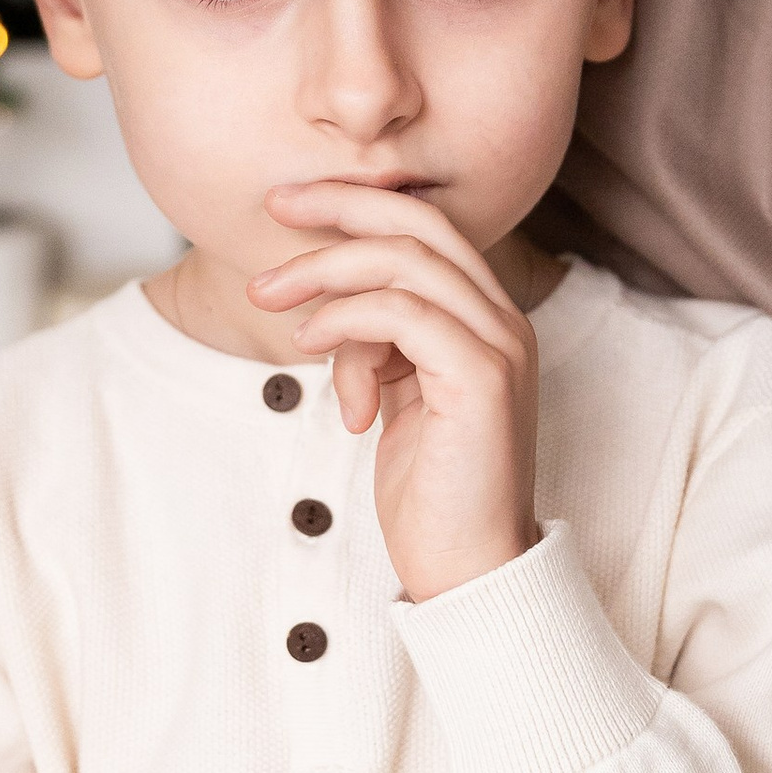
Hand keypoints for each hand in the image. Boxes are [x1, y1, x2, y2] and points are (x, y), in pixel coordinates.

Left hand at [251, 182, 539, 602]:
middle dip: (340, 205)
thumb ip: (382, 348)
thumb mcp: (397, 401)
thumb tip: (330, 310)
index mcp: (487, 320)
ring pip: (405, 262)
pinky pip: (402, 314)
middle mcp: (504, 321)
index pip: (429, 228)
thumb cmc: (431, 495)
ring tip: (268, 297)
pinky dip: (345, 319)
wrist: (469, 569)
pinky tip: (308, 344)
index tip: (291, 203)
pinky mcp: (481, 378)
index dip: (359, 203)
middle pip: (420, 225)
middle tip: (273, 206)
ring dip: (323, 270)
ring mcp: (500, 346)